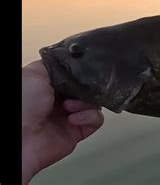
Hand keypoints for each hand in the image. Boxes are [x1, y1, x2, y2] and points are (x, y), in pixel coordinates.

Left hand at [22, 60, 103, 184]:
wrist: (22, 138)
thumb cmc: (22, 106)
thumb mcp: (34, 73)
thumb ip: (54, 65)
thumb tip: (70, 61)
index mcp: (47, 87)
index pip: (74, 77)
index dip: (81, 74)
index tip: (84, 73)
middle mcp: (58, 101)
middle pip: (87, 89)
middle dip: (86, 88)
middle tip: (78, 90)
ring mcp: (69, 116)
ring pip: (94, 103)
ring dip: (86, 103)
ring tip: (70, 106)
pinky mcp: (78, 131)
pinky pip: (96, 120)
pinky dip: (89, 117)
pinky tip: (74, 118)